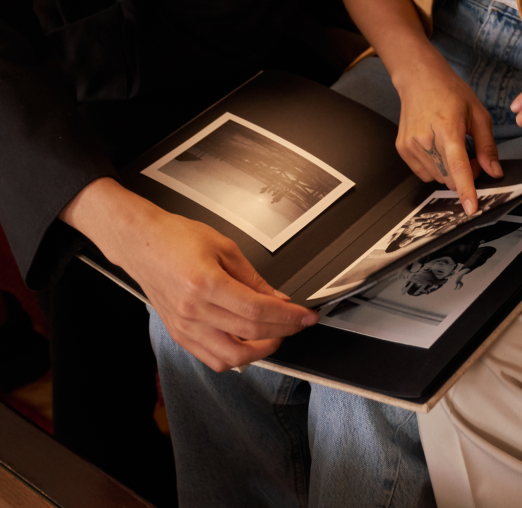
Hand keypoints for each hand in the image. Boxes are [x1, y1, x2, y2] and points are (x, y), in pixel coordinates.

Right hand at [62, 179, 317, 371]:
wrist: (140, 244)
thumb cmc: (177, 238)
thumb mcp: (225, 248)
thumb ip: (254, 278)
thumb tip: (279, 299)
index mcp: (206, 284)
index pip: (258, 311)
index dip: (288, 317)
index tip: (307, 316)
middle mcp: (194, 311)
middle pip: (250, 334)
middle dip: (283, 332)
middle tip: (298, 323)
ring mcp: (184, 327)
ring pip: (231, 357)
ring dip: (261, 351)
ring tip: (276, 334)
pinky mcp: (178, 335)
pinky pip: (211, 358)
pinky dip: (236, 356)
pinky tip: (249, 342)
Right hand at [393, 52, 502, 214]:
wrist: (419, 78)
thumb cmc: (450, 92)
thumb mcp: (478, 114)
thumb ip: (487, 146)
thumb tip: (495, 172)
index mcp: (448, 128)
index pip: (458, 166)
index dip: (466, 190)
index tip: (471, 209)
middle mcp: (426, 139)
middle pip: (449, 177)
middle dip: (465, 176)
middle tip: (472, 156)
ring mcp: (411, 145)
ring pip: (437, 178)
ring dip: (450, 172)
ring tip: (453, 148)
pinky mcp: (402, 148)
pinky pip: (424, 173)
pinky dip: (435, 168)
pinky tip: (438, 148)